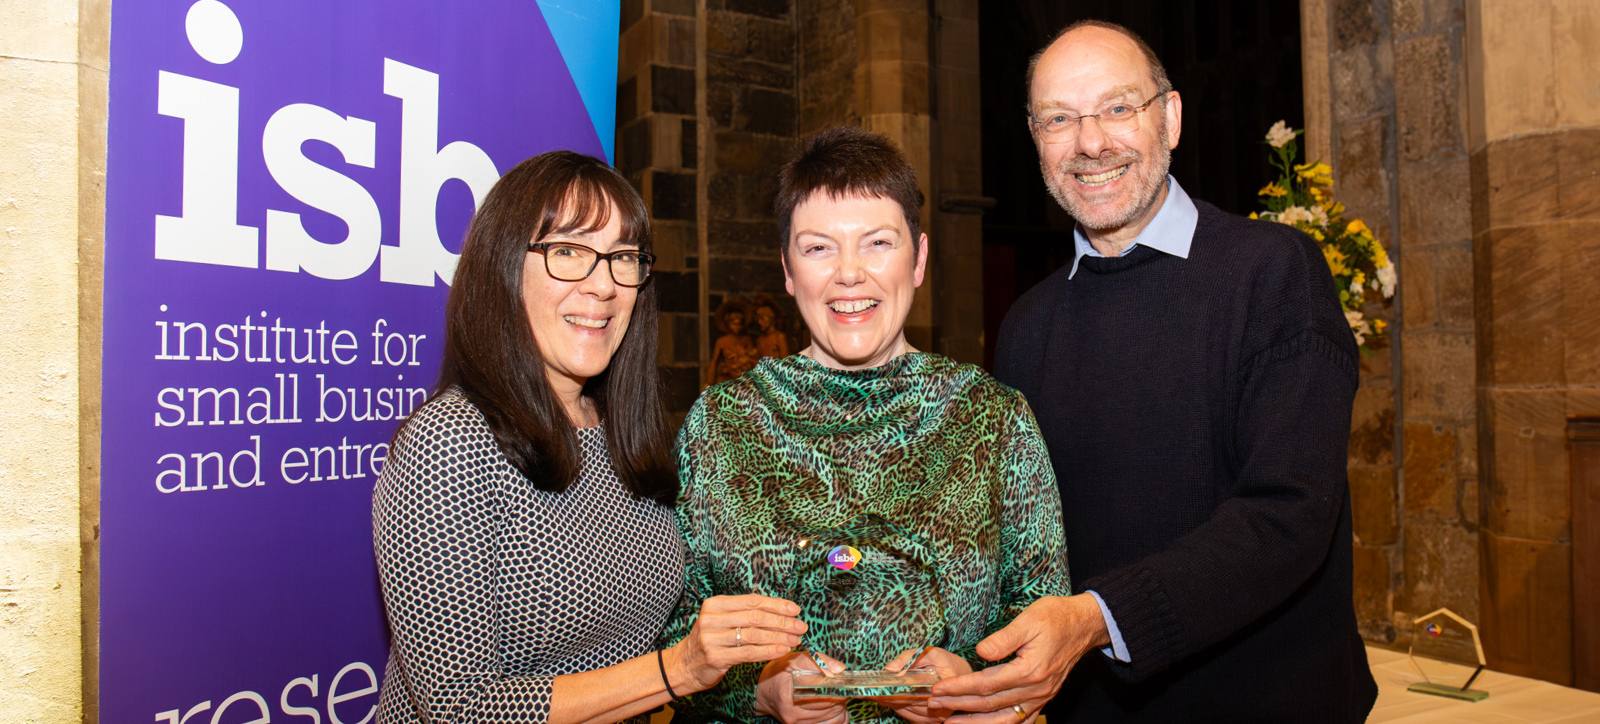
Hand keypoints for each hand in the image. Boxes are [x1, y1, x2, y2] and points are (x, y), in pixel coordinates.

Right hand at [669, 594, 807, 693]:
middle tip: (801, 626)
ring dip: (779, 637)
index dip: (776, 605)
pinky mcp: (715, 657)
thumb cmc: (711, 640)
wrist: (684, 665)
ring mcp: (712, 638)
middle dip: (782, 622)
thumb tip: (782, 612)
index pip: (752, 601)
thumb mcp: (722, 621)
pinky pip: (748, 653)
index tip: (795, 610)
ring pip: (754, 635)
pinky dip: (768, 651)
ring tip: (795, 640)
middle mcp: (712, 618)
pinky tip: (782, 651)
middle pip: (755, 617)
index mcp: (715, 604)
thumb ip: (745, 614)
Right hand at [754, 650, 847, 723]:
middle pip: (832, 709)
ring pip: (834, 719)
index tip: (845, 682)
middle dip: (841, 697)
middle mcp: (793, 715)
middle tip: (839, 687)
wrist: (762, 693)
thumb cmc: (778, 673)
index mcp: (789, 696)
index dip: (840, 688)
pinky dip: (836, 717)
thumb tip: (840, 669)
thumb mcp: (795, 659)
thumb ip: (818, 661)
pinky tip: (831, 708)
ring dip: (840, 708)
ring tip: (834, 696)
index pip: (825, 695)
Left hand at [877, 647, 972, 723]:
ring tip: (875, 694)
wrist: (961, 677)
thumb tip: (889, 669)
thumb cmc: (946, 662)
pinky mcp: (932, 721)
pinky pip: (910, 716)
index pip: (914, 693)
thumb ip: (910, 658)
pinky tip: (889, 699)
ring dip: (891, 703)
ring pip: (908, 711)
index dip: (893, 692)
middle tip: (868, 692)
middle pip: (908, 704)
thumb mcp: (931, 653)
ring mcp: (938, 717)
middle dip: (887, 697)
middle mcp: (943, 706)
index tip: (875, 689)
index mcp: (945, 687)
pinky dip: (898, 708)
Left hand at [929, 595, 1109, 723]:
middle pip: (990, 705)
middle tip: (933, 705)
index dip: (960, 688)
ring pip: (1004, 719)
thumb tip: (981, 652)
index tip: (937, 689)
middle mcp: (1035, 690)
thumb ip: (1004, 638)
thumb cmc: (1055, 617)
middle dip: (959, 706)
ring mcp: (1041, 697)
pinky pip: (1021, 721)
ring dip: (976, 723)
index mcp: (1029, 670)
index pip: (986, 684)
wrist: (1083, 624)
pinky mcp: (1043, 698)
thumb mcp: (1029, 619)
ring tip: (950, 723)